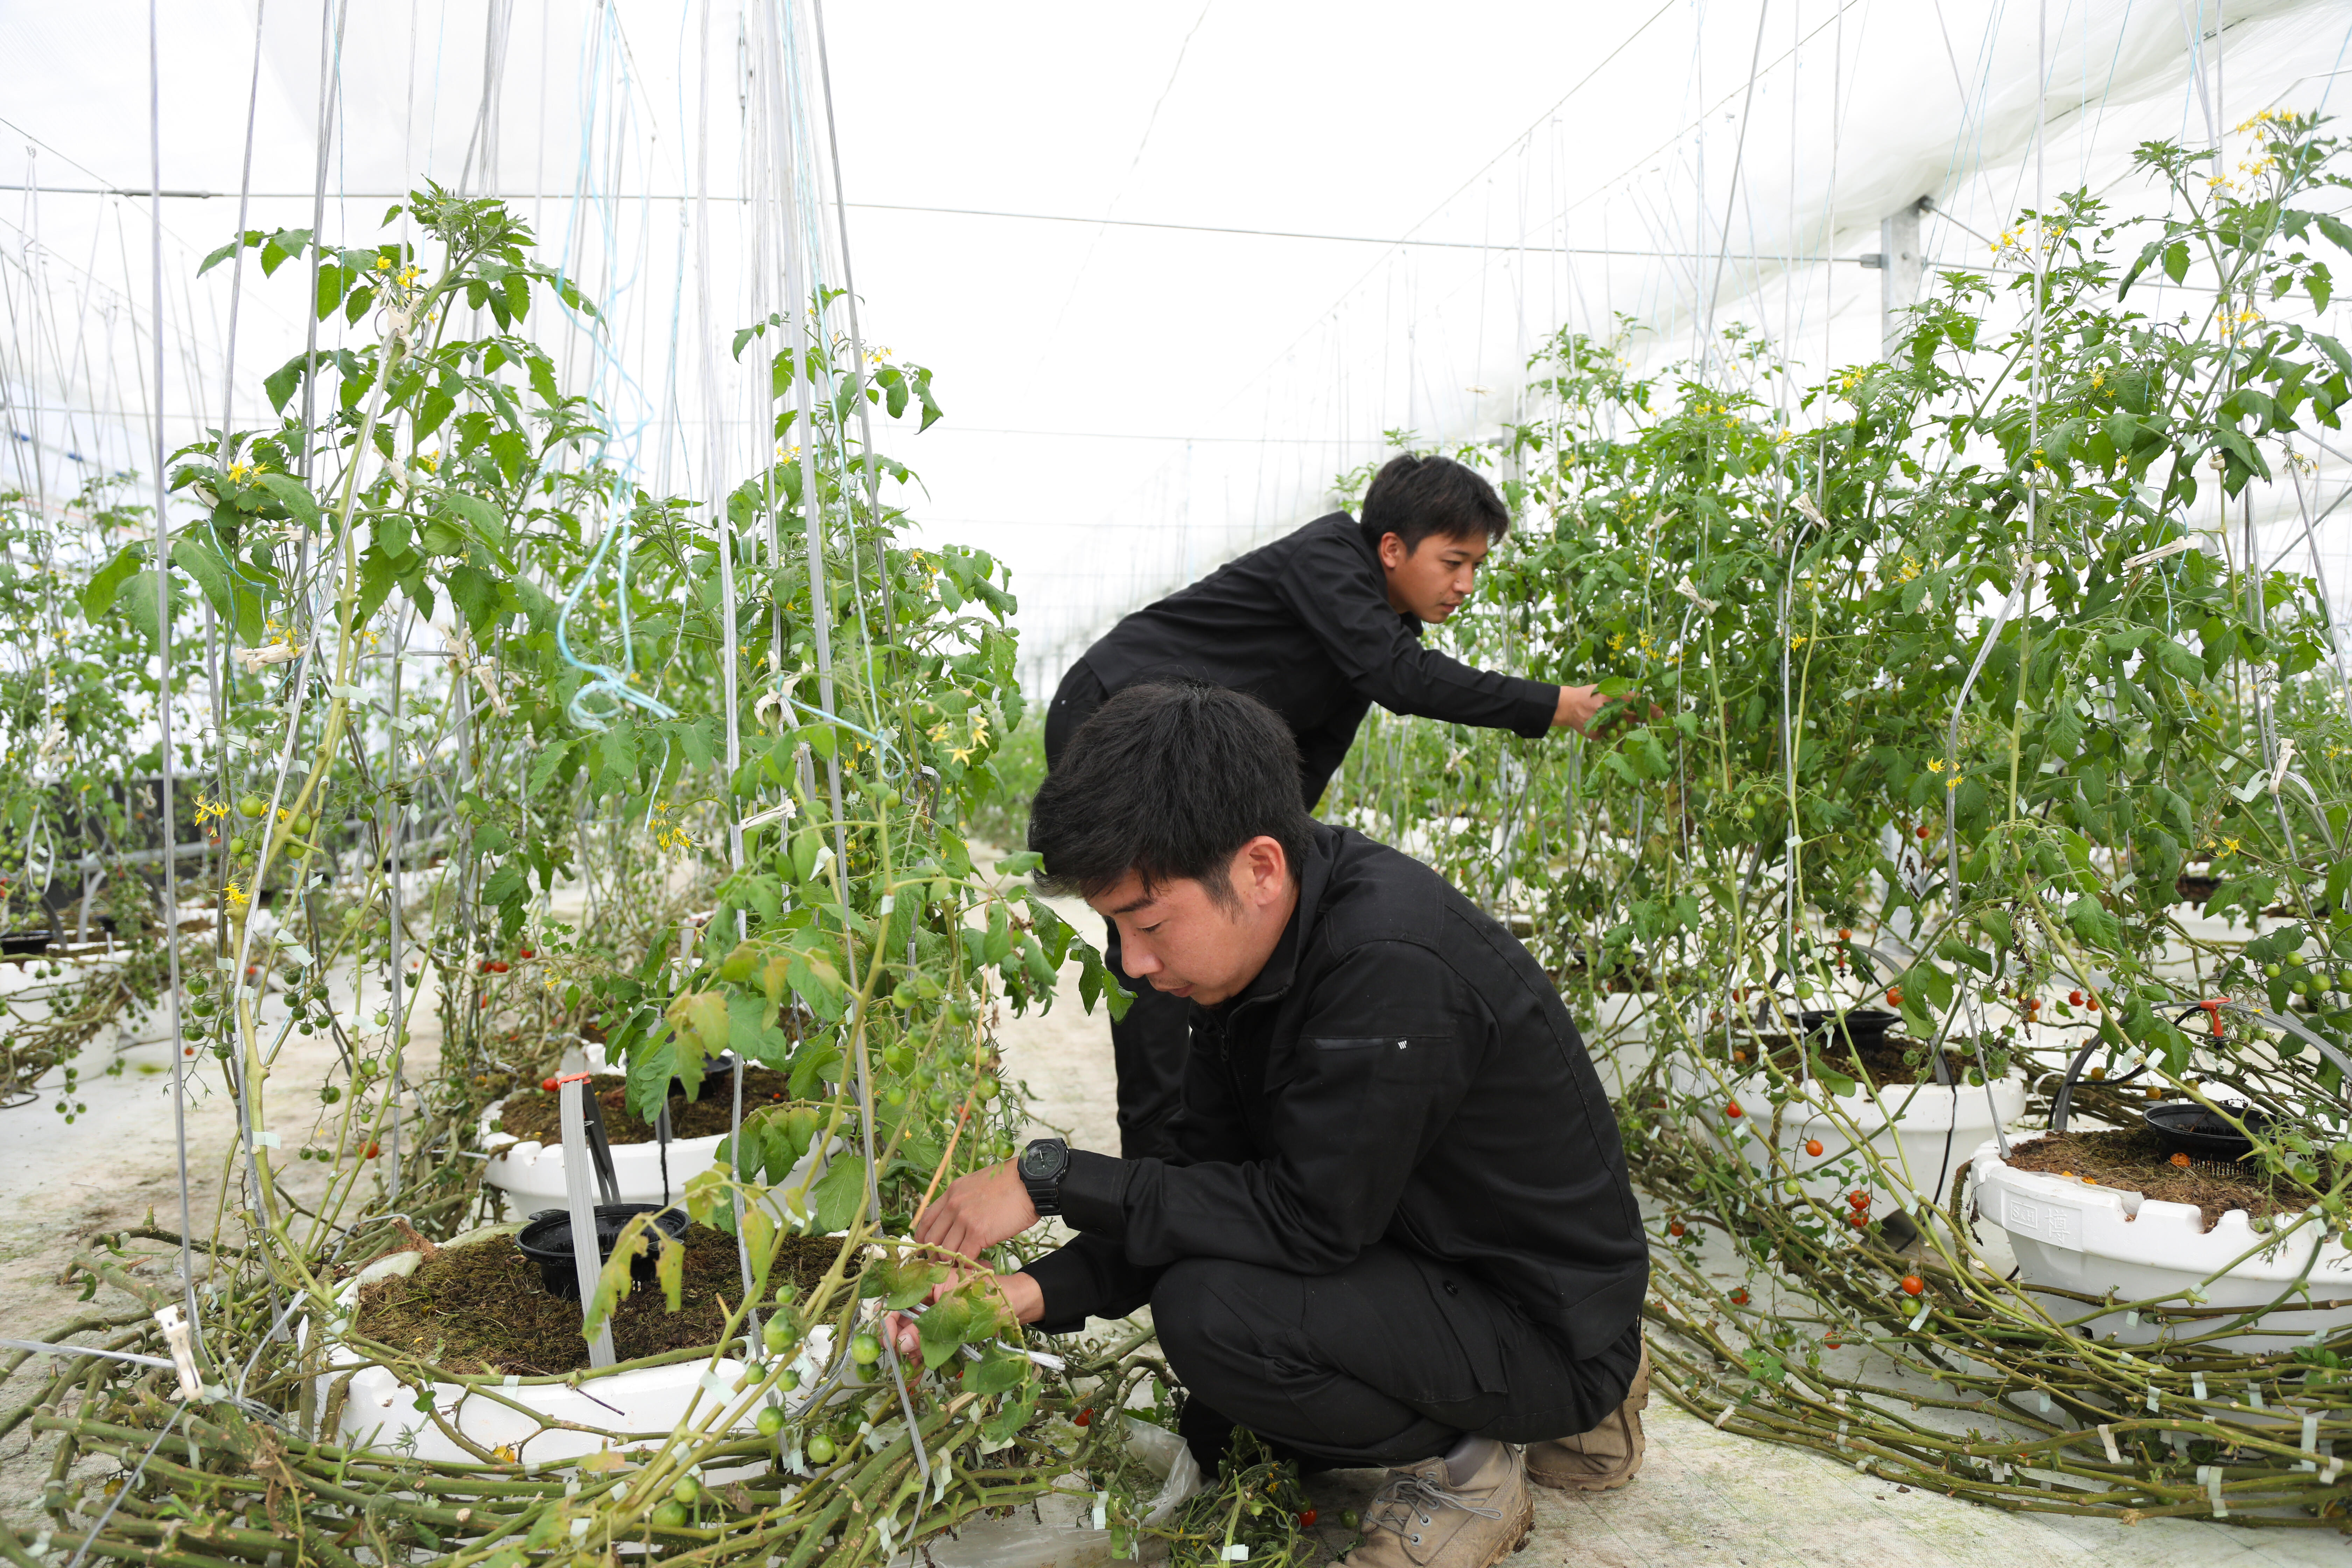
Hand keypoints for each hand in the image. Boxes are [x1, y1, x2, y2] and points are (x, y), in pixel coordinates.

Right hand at [882, 1271, 1044, 1357]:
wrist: (1015, 1304)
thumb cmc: (988, 1299)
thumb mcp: (953, 1315)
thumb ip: (926, 1328)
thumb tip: (901, 1344)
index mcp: (928, 1281)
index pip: (898, 1300)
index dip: (889, 1321)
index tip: (889, 1341)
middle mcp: (928, 1295)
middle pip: (903, 1319)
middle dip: (898, 1341)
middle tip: (896, 1361)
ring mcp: (937, 1312)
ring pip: (914, 1332)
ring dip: (908, 1353)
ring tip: (905, 1374)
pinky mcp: (945, 1326)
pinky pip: (929, 1340)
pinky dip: (922, 1355)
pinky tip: (916, 1372)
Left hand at [911, 1158, 1036, 1258]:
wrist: (1029, 1182)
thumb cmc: (1010, 1183)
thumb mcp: (976, 1183)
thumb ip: (962, 1200)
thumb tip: (957, 1217)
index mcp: (951, 1193)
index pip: (925, 1220)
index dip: (924, 1239)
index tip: (930, 1249)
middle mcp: (953, 1205)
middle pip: (931, 1239)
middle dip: (936, 1255)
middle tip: (947, 1263)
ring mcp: (964, 1219)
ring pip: (945, 1251)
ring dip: (953, 1262)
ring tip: (964, 1266)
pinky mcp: (978, 1232)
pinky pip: (964, 1256)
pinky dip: (969, 1264)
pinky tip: (978, 1265)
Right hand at [1555, 684, 1659, 735]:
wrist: (1567, 705)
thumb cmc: (1588, 695)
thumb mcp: (1604, 690)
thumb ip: (1621, 696)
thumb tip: (1641, 702)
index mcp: (1611, 696)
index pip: (1636, 701)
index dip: (1649, 707)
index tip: (1660, 712)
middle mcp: (1608, 710)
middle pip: (1631, 717)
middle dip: (1638, 718)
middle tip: (1644, 718)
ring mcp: (1602, 724)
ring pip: (1620, 728)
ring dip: (1620, 725)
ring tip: (1610, 718)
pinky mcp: (1597, 734)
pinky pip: (1609, 734)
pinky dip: (1607, 730)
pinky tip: (1598, 724)